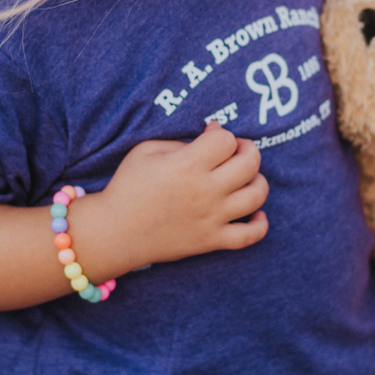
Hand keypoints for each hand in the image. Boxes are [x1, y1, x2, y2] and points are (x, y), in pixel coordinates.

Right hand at [75, 121, 268, 276]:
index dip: (222, 134)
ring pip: (257, 195)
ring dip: (257, 181)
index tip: (212, 136)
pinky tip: (256, 214)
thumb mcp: (147, 150)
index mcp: (188, 165)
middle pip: (250, 163)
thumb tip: (213, 134)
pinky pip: (250, 236)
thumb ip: (182, 141)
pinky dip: (260, 225)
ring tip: (244, 178)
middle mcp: (205, 191)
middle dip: (248, 150)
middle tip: (236, 151)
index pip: (227, 140)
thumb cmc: (128, 186)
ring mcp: (211, 218)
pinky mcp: (211, 241)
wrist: (114, 232)